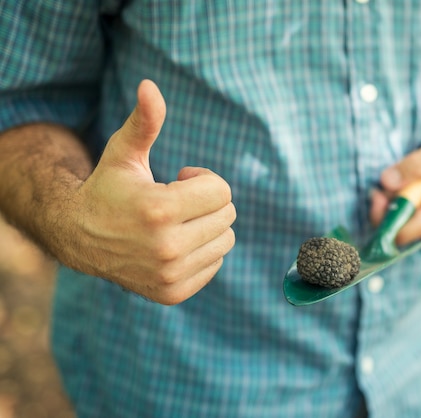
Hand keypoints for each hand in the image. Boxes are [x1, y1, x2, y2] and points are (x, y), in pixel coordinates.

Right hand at [64, 80, 235, 303]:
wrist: (79, 237)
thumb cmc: (108, 188)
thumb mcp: (124, 152)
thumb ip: (144, 121)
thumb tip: (150, 85)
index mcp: (159, 210)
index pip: (222, 191)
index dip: (203, 180)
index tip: (179, 180)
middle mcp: (167, 247)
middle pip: (228, 215)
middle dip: (208, 201)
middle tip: (177, 201)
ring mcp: (170, 274)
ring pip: (226, 239)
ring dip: (209, 225)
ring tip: (177, 221)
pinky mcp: (173, 292)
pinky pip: (216, 263)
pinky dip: (203, 250)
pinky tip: (175, 243)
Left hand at [370, 129, 420, 244]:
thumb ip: (416, 164)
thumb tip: (386, 182)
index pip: (402, 234)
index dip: (383, 216)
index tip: (378, 192)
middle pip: (398, 234)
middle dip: (387, 209)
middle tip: (386, 183)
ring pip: (404, 231)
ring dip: (395, 208)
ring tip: (403, 182)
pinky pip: (412, 227)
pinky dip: (404, 210)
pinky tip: (410, 190)